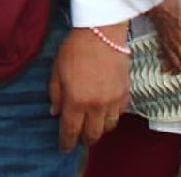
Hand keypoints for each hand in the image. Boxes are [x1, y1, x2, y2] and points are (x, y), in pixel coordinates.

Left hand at [49, 27, 129, 150]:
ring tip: (91, 126)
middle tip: (77, 138)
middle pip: (92, 135)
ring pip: (108, 128)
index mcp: (76, 100)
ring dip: (98, 130)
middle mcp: (96, 105)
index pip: (70, 130)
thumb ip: (55, 94)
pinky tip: (104, 112)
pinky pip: (119, 115)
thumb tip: (54, 112)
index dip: (66, 142)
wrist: (101, 33)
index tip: (63, 148)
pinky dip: (111, 118)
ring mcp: (113, 101)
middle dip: (83, 140)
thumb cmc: (75, 49)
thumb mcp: (56, 70)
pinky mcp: (125, 94)